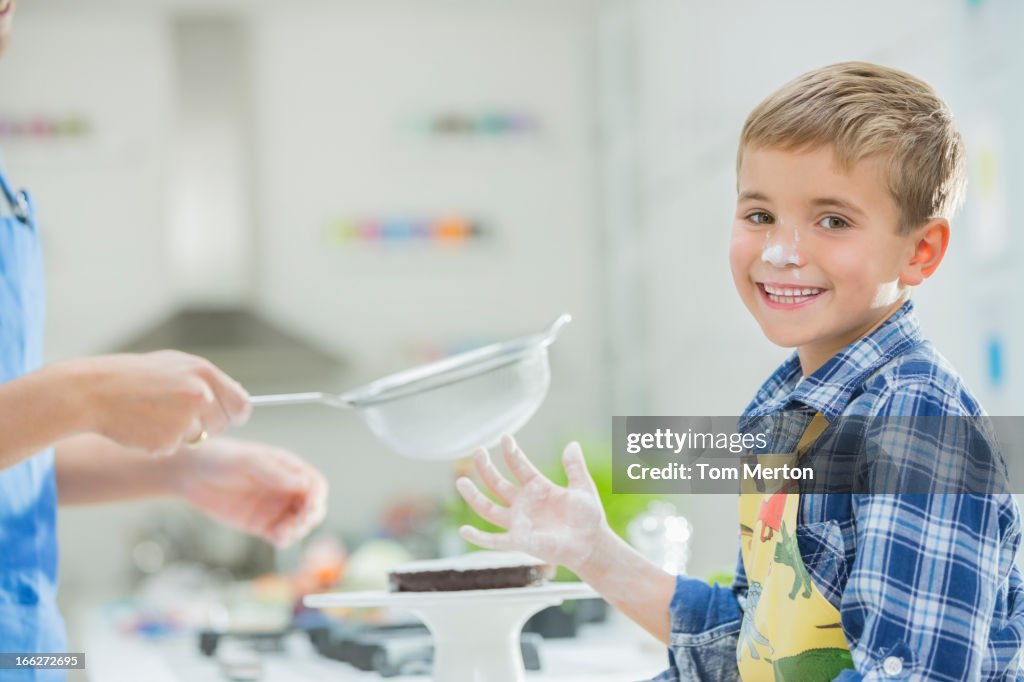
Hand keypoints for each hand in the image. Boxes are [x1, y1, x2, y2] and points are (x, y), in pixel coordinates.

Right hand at [64, 350, 250, 455]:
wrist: (91, 391)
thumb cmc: (133, 377)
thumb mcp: (174, 366)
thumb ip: (206, 381)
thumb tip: (237, 398)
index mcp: (204, 372)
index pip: (241, 403)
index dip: (236, 414)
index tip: (230, 418)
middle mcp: (200, 394)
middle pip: (223, 425)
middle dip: (207, 426)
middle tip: (177, 415)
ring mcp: (184, 418)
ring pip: (198, 438)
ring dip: (182, 434)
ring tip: (154, 415)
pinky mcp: (168, 440)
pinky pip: (175, 448)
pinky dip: (161, 443)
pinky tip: (142, 426)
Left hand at [168, 437, 327, 547]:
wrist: (190, 474)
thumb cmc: (220, 459)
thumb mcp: (247, 462)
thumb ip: (274, 473)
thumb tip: (304, 483)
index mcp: (288, 468)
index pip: (314, 483)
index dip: (317, 495)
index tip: (310, 505)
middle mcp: (285, 488)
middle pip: (313, 506)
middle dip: (311, 516)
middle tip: (300, 522)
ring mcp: (274, 507)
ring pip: (300, 523)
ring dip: (299, 530)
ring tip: (283, 532)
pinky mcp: (261, 525)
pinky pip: (281, 536)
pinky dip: (285, 539)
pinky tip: (278, 538)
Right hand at [456, 435, 608, 573]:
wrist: (592, 545)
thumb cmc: (589, 517)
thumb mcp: (583, 487)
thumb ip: (575, 467)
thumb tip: (572, 444)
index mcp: (538, 487)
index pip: (519, 466)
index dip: (512, 452)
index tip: (506, 437)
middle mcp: (524, 503)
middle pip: (497, 483)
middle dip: (486, 468)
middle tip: (478, 451)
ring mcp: (519, 522)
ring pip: (488, 508)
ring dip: (474, 496)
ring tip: (460, 480)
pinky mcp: (519, 541)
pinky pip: (494, 540)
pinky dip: (478, 538)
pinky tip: (464, 530)